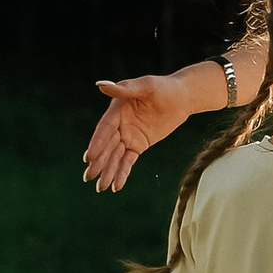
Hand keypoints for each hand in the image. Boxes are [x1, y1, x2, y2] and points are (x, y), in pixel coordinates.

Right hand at [83, 73, 191, 192]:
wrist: (183, 98)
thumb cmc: (164, 88)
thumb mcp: (146, 86)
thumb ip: (124, 88)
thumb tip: (100, 85)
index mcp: (117, 109)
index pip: (105, 128)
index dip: (97, 143)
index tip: (90, 157)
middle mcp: (119, 124)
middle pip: (107, 145)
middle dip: (99, 161)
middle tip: (89, 177)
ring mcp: (128, 136)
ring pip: (115, 156)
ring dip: (108, 171)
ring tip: (101, 187)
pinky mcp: (138, 145)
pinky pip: (128, 161)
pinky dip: (122, 172)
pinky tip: (116, 186)